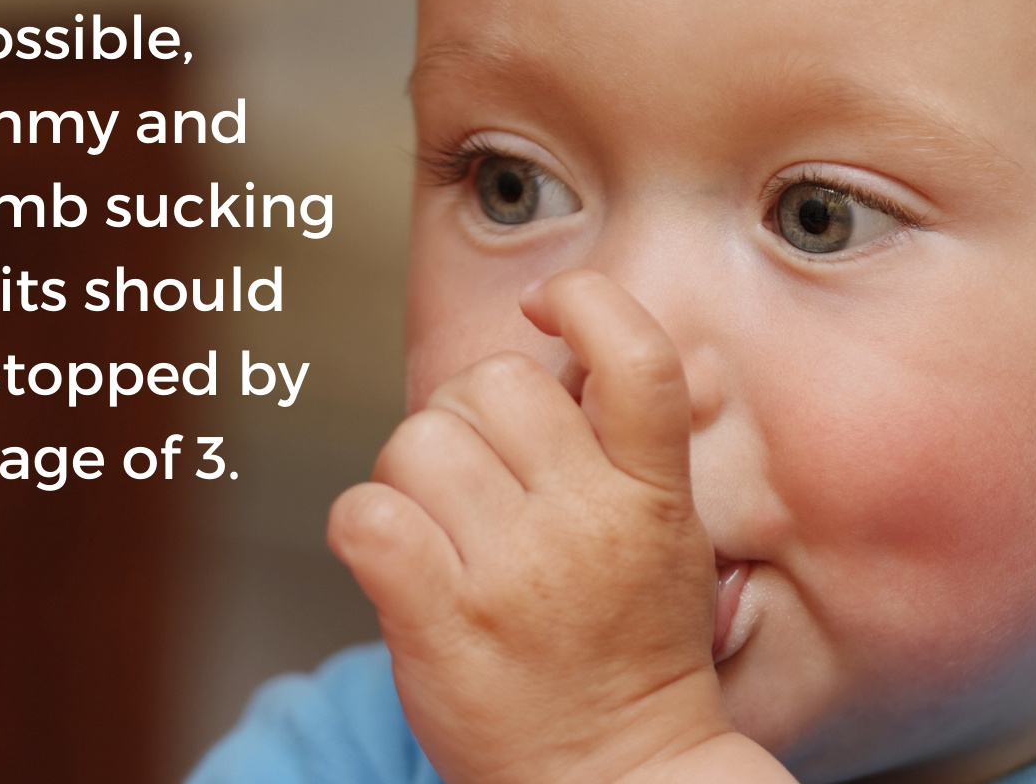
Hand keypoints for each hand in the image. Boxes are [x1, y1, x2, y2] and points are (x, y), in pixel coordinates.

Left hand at [328, 270, 787, 783]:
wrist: (612, 778)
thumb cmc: (630, 651)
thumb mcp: (671, 537)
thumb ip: (630, 444)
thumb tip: (570, 344)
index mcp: (655, 492)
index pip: (637, 353)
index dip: (583, 301)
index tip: (544, 309)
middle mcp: (588, 521)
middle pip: (493, 384)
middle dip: (467, 411)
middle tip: (478, 467)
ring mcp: (513, 573)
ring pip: (418, 441)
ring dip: (412, 472)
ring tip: (440, 522)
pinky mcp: (441, 622)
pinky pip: (365, 514)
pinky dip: (366, 528)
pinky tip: (397, 559)